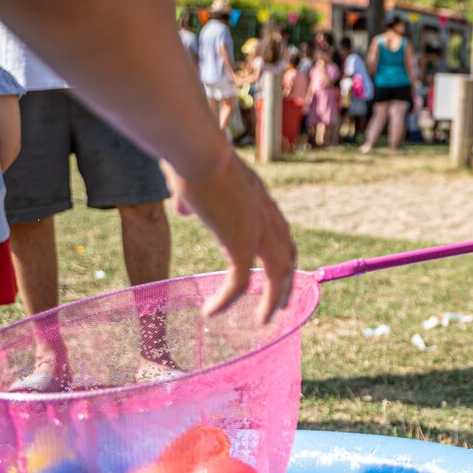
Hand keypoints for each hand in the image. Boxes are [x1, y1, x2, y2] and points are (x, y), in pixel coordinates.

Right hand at [162, 151, 296, 323]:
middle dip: (286, 286)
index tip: (280, 274)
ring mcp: (258, 231)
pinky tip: (212, 312)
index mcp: (261, 201)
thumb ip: (194, 198)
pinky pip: (239, 283)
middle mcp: (267, 217)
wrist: (197, 150)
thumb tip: (184, 208)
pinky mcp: (241, 243)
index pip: (282, 235)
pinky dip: (227, 301)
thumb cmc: (191, 155)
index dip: (284, 258)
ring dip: (272, 302)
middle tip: (280, 308)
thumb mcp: (197, 179)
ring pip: (277, 276)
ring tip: (263, 321)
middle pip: (288, 259)